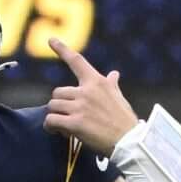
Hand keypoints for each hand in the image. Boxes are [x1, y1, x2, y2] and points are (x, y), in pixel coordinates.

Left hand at [42, 38, 137, 156]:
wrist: (129, 142)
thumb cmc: (124, 120)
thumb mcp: (119, 97)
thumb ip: (111, 84)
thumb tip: (114, 73)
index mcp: (97, 82)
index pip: (77, 61)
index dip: (62, 49)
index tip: (51, 40)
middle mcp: (87, 91)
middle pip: (57, 92)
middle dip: (60, 105)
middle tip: (69, 117)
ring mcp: (80, 107)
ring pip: (52, 106)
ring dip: (55, 116)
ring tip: (64, 126)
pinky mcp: (75, 123)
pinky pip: (51, 120)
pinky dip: (51, 126)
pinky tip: (59, 132)